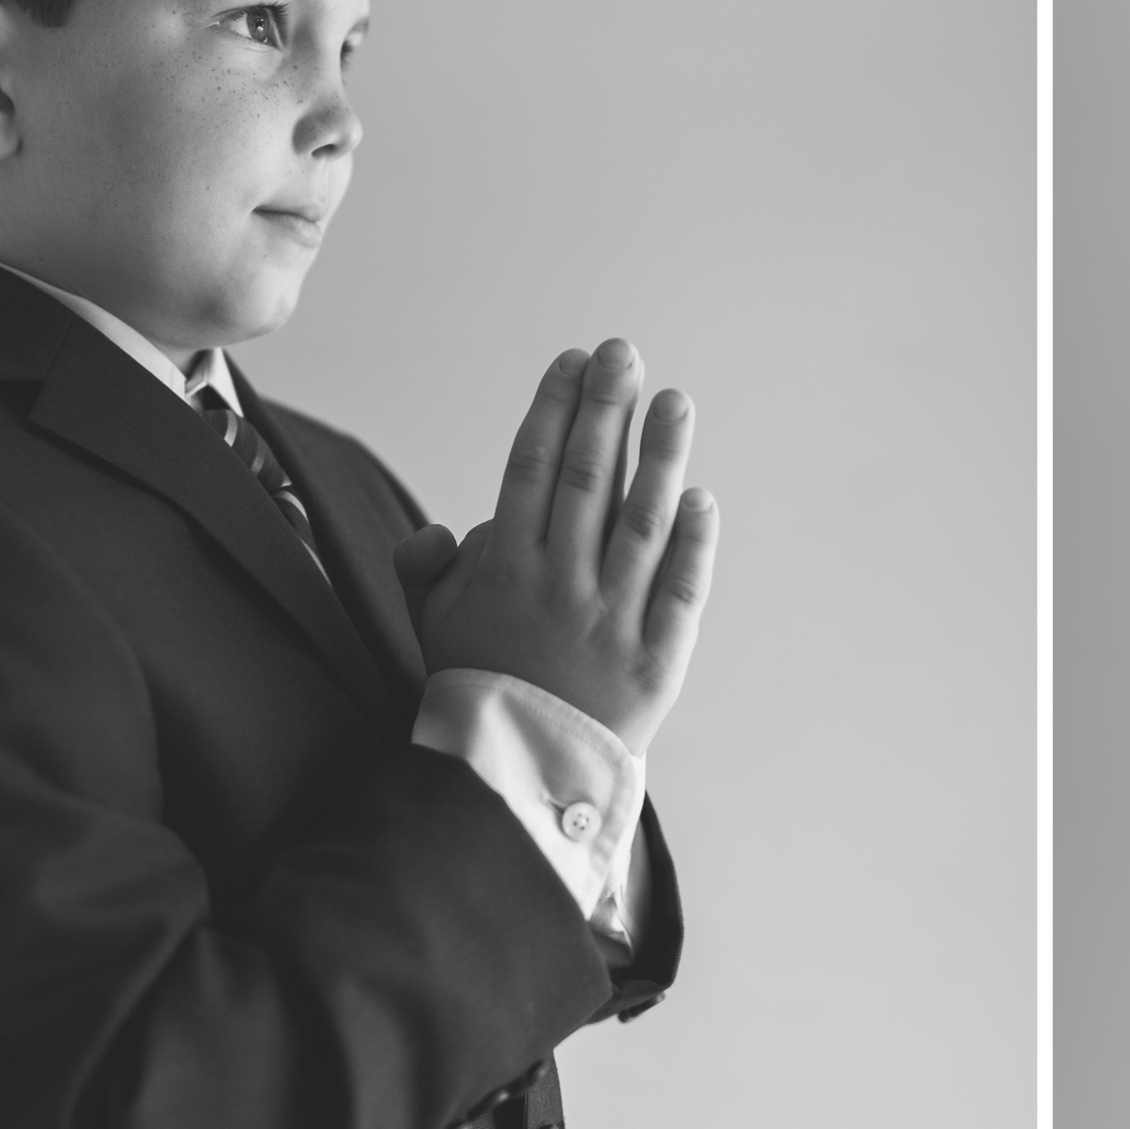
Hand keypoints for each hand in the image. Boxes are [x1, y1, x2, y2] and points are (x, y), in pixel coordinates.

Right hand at [391, 338, 718, 753]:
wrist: (519, 775)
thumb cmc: (478, 686)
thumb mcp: (433, 625)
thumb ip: (428, 567)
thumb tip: (441, 528)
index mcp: (504, 570)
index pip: (531, 468)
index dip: (554, 409)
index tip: (574, 361)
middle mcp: (560, 586)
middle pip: (588, 479)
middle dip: (606, 408)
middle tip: (624, 353)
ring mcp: (612, 620)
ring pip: (642, 522)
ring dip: (661, 455)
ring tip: (675, 400)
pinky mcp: (657, 658)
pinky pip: (681, 588)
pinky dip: (693, 541)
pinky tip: (701, 497)